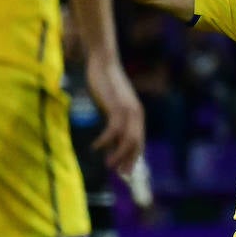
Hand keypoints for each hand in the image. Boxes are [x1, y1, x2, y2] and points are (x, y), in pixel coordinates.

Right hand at [86, 55, 145, 175]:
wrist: (103, 62)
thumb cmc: (105, 83)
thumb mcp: (111, 105)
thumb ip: (114, 120)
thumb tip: (111, 140)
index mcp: (137, 114)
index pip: (139, 141)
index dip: (134, 157)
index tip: (126, 171)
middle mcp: (136, 114)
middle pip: (137, 144)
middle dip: (129, 161)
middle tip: (120, 174)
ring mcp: (128, 111)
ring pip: (128, 140)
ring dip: (119, 155)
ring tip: (109, 165)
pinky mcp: (117, 107)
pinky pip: (113, 131)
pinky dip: (105, 141)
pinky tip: (96, 147)